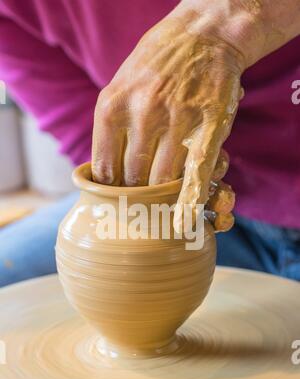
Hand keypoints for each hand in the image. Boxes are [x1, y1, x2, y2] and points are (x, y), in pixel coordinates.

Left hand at [92, 0, 299, 231]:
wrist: (203, 32)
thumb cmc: (156, 65)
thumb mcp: (119, 88)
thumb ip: (111, 129)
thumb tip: (100, 174)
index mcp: (111, 106)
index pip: (104, 170)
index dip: (111, 194)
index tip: (117, 205)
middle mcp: (142, 112)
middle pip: (134, 180)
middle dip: (138, 199)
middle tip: (144, 209)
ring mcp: (178, 118)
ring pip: (164, 180)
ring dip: (164, 199)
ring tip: (164, 208)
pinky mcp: (211, 123)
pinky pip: (198, 170)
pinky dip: (190, 201)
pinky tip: (184, 222)